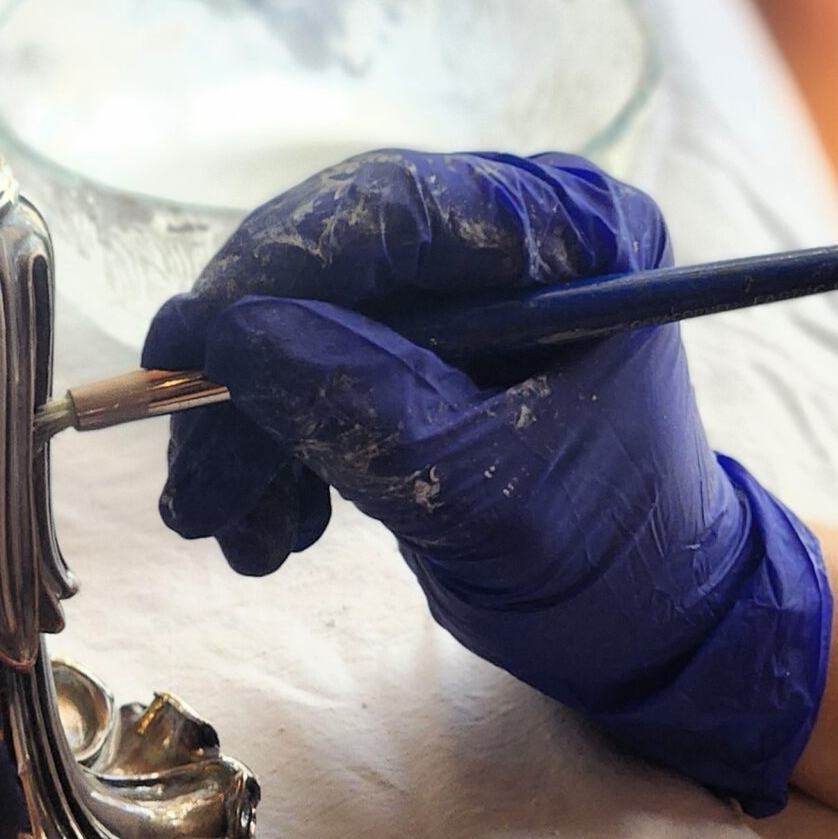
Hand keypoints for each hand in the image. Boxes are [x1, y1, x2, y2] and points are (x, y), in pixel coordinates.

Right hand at [144, 149, 830, 815]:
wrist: (648, 630)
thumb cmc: (606, 562)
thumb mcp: (480, 495)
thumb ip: (361, 408)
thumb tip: (226, 336)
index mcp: (571, 233)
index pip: (394, 208)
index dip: (273, 269)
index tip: (188, 344)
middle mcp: (511, 237)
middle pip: (330, 267)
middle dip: (246, 376)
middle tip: (191, 482)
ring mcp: (460, 296)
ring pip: (302, 327)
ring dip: (247, 434)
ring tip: (232, 537)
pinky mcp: (419, 353)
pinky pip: (312, 374)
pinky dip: (276, 455)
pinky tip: (273, 535)